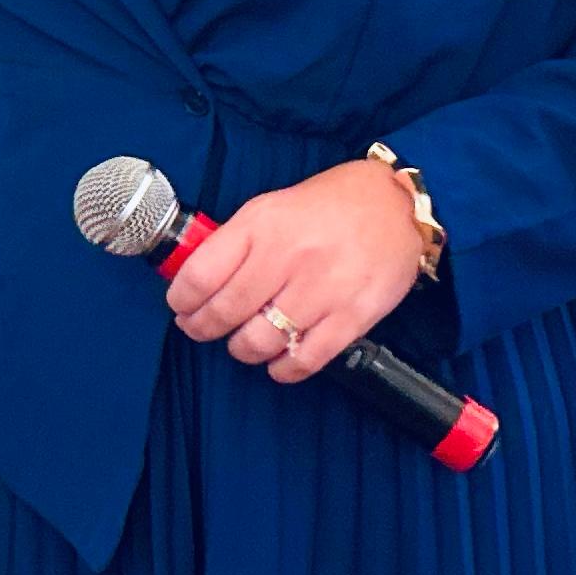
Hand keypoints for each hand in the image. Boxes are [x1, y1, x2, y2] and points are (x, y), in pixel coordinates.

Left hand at [164, 159, 424, 384]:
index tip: (180, 306)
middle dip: (203, 328)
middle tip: (200, 328)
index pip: (201, 273)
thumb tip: (195, 279)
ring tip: (243, 342)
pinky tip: (278, 361)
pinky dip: (283, 369)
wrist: (396, 206)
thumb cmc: (329, 206)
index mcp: (262, 224)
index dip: (181, 299)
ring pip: (259, 341)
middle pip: (225, 311)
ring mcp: (321, 289)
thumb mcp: (272, 207)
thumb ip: (236, 242)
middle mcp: (289, 256)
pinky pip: (303, 360)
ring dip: (242, 349)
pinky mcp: (351, 317)